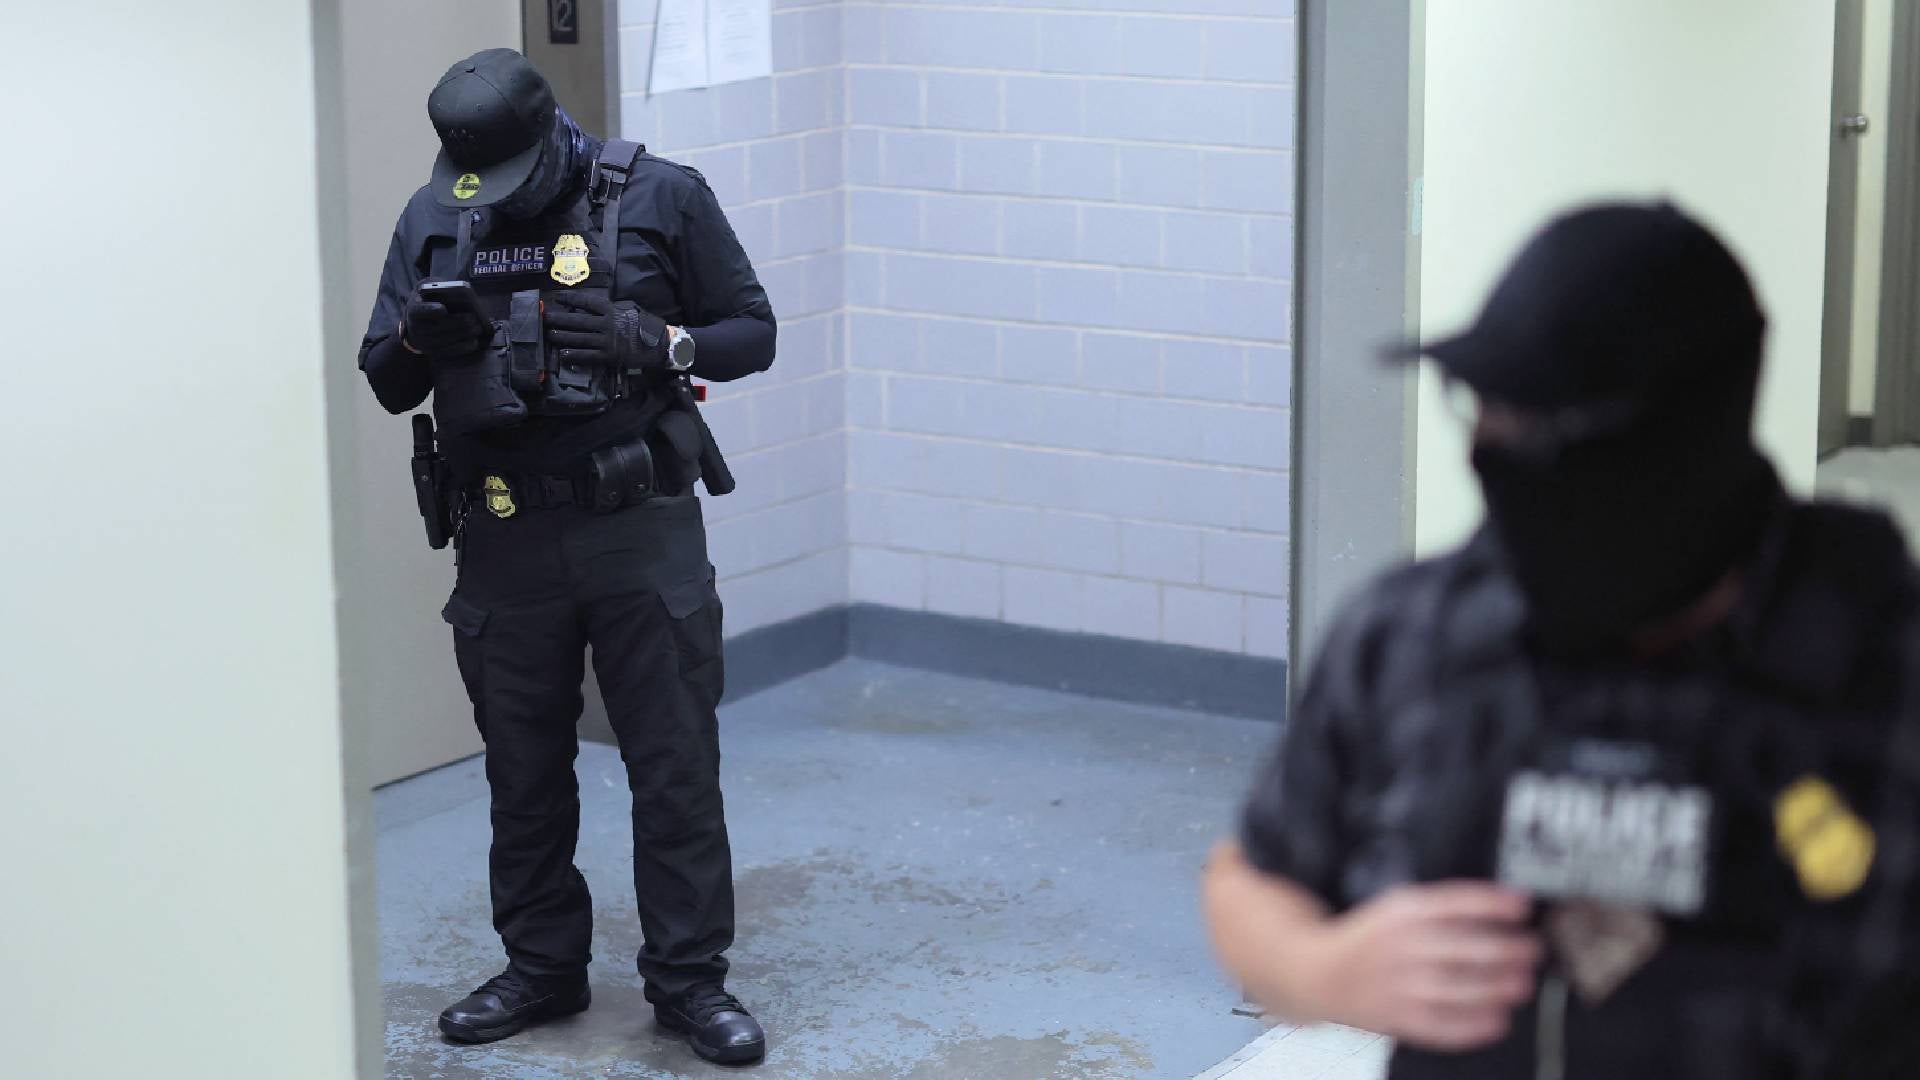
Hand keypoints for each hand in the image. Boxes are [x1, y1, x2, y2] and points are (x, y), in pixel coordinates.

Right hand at [401, 290, 487, 358]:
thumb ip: (440, 286)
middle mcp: (416, 328)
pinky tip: (474, 342)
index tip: (443, 309)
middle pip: (437, 327)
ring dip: (463, 335)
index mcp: (414, 309)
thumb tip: (458, 290)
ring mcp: (423, 342)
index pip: (420, 311)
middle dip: (457, 323)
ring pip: (444, 340)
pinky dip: (462, 348)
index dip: (431, 310)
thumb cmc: (429, 300)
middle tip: (474, 318)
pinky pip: (447, 352)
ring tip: (478, 328)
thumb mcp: (429, 288)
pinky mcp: (432, 352)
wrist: (418, 321)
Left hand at [545, 292, 666, 371]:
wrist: (658, 345)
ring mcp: (607, 341)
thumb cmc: (642, 325)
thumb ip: (610, 309)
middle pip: (578, 321)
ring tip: (550, 335)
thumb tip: (592, 307)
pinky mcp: (608, 356)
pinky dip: (574, 356)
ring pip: (579, 339)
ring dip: (563, 337)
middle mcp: (607, 324)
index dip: (570, 299)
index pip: (586, 302)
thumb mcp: (628, 310)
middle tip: (546, 317)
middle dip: (560, 319)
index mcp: (611, 310)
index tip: (557, 297)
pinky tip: (563, 355)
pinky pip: (587, 356)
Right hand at [1315, 881, 1541, 1051]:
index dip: (1494, 904)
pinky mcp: (1398, 1017)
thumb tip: (1502, 905)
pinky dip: (1475, 1027)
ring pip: (1462, 988)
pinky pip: (1444, 1026)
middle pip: (1468, 947)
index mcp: (1403, 912)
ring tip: (1522, 985)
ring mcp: (1400, 984)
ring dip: (1499, 987)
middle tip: (1532, 951)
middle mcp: (1402, 945)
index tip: (1523, 908)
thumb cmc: (1368, 939)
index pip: (1457, 902)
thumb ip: (1443, 907)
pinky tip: (1497, 1021)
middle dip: (1509, 950)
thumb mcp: (1398, 907)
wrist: (1317, 973)